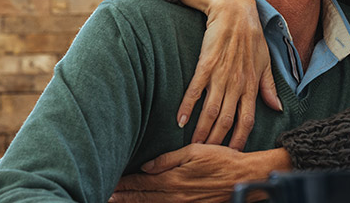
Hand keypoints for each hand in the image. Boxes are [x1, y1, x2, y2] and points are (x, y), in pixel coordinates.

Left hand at [108, 146, 287, 202]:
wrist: (244, 178)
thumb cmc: (222, 160)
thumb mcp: (194, 151)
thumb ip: (167, 160)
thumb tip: (146, 166)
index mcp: (172, 179)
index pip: (140, 182)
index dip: (124, 183)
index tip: (110, 181)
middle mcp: (174, 195)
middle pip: (141, 196)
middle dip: (123, 195)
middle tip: (106, 194)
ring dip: (132, 202)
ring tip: (116, 200)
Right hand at [176, 0, 281, 147]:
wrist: (234, 10)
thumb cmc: (251, 36)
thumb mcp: (265, 62)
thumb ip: (268, 87)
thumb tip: (277, 108)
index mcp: (252, 84)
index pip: (248, 119)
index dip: (240, 138)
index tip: (233, 154)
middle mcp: (238, 83)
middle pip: (227, 120)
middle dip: (217, 141)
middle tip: (207, 157)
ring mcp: (221, 74)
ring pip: (211, 110)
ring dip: (201, 130)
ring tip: (193, 146)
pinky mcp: (206, 64)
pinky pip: (195, 90)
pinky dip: (187, 107)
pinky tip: (179, 120)